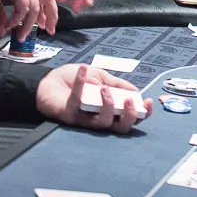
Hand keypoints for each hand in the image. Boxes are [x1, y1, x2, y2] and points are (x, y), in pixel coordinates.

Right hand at [0, 0, 57, 38]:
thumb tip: (1, 32)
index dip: (45, 11)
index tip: (43, 24)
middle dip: (51, 16)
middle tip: (49, 30)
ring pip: (35, 7)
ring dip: (29, 24)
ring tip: (21, 35)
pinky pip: (23, 7)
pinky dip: (17, 19)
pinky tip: (9, 26)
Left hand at [36, 64, 153, 132]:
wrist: (48, 81)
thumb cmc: (74, 81)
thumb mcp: (101, 76)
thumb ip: (117, 84)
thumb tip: (135, 90)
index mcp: (110, 110)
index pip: (130, 117)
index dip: (142, 113)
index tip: (149, 102)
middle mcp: (99, 118)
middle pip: (120, 128)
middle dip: (129, 116)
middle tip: (130, 102)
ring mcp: (85, 119)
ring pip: (102, 123)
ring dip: (107, 105)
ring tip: (104, 88)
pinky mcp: (69, 116)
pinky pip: (78, 102)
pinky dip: (82, 83)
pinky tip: (84, 69)